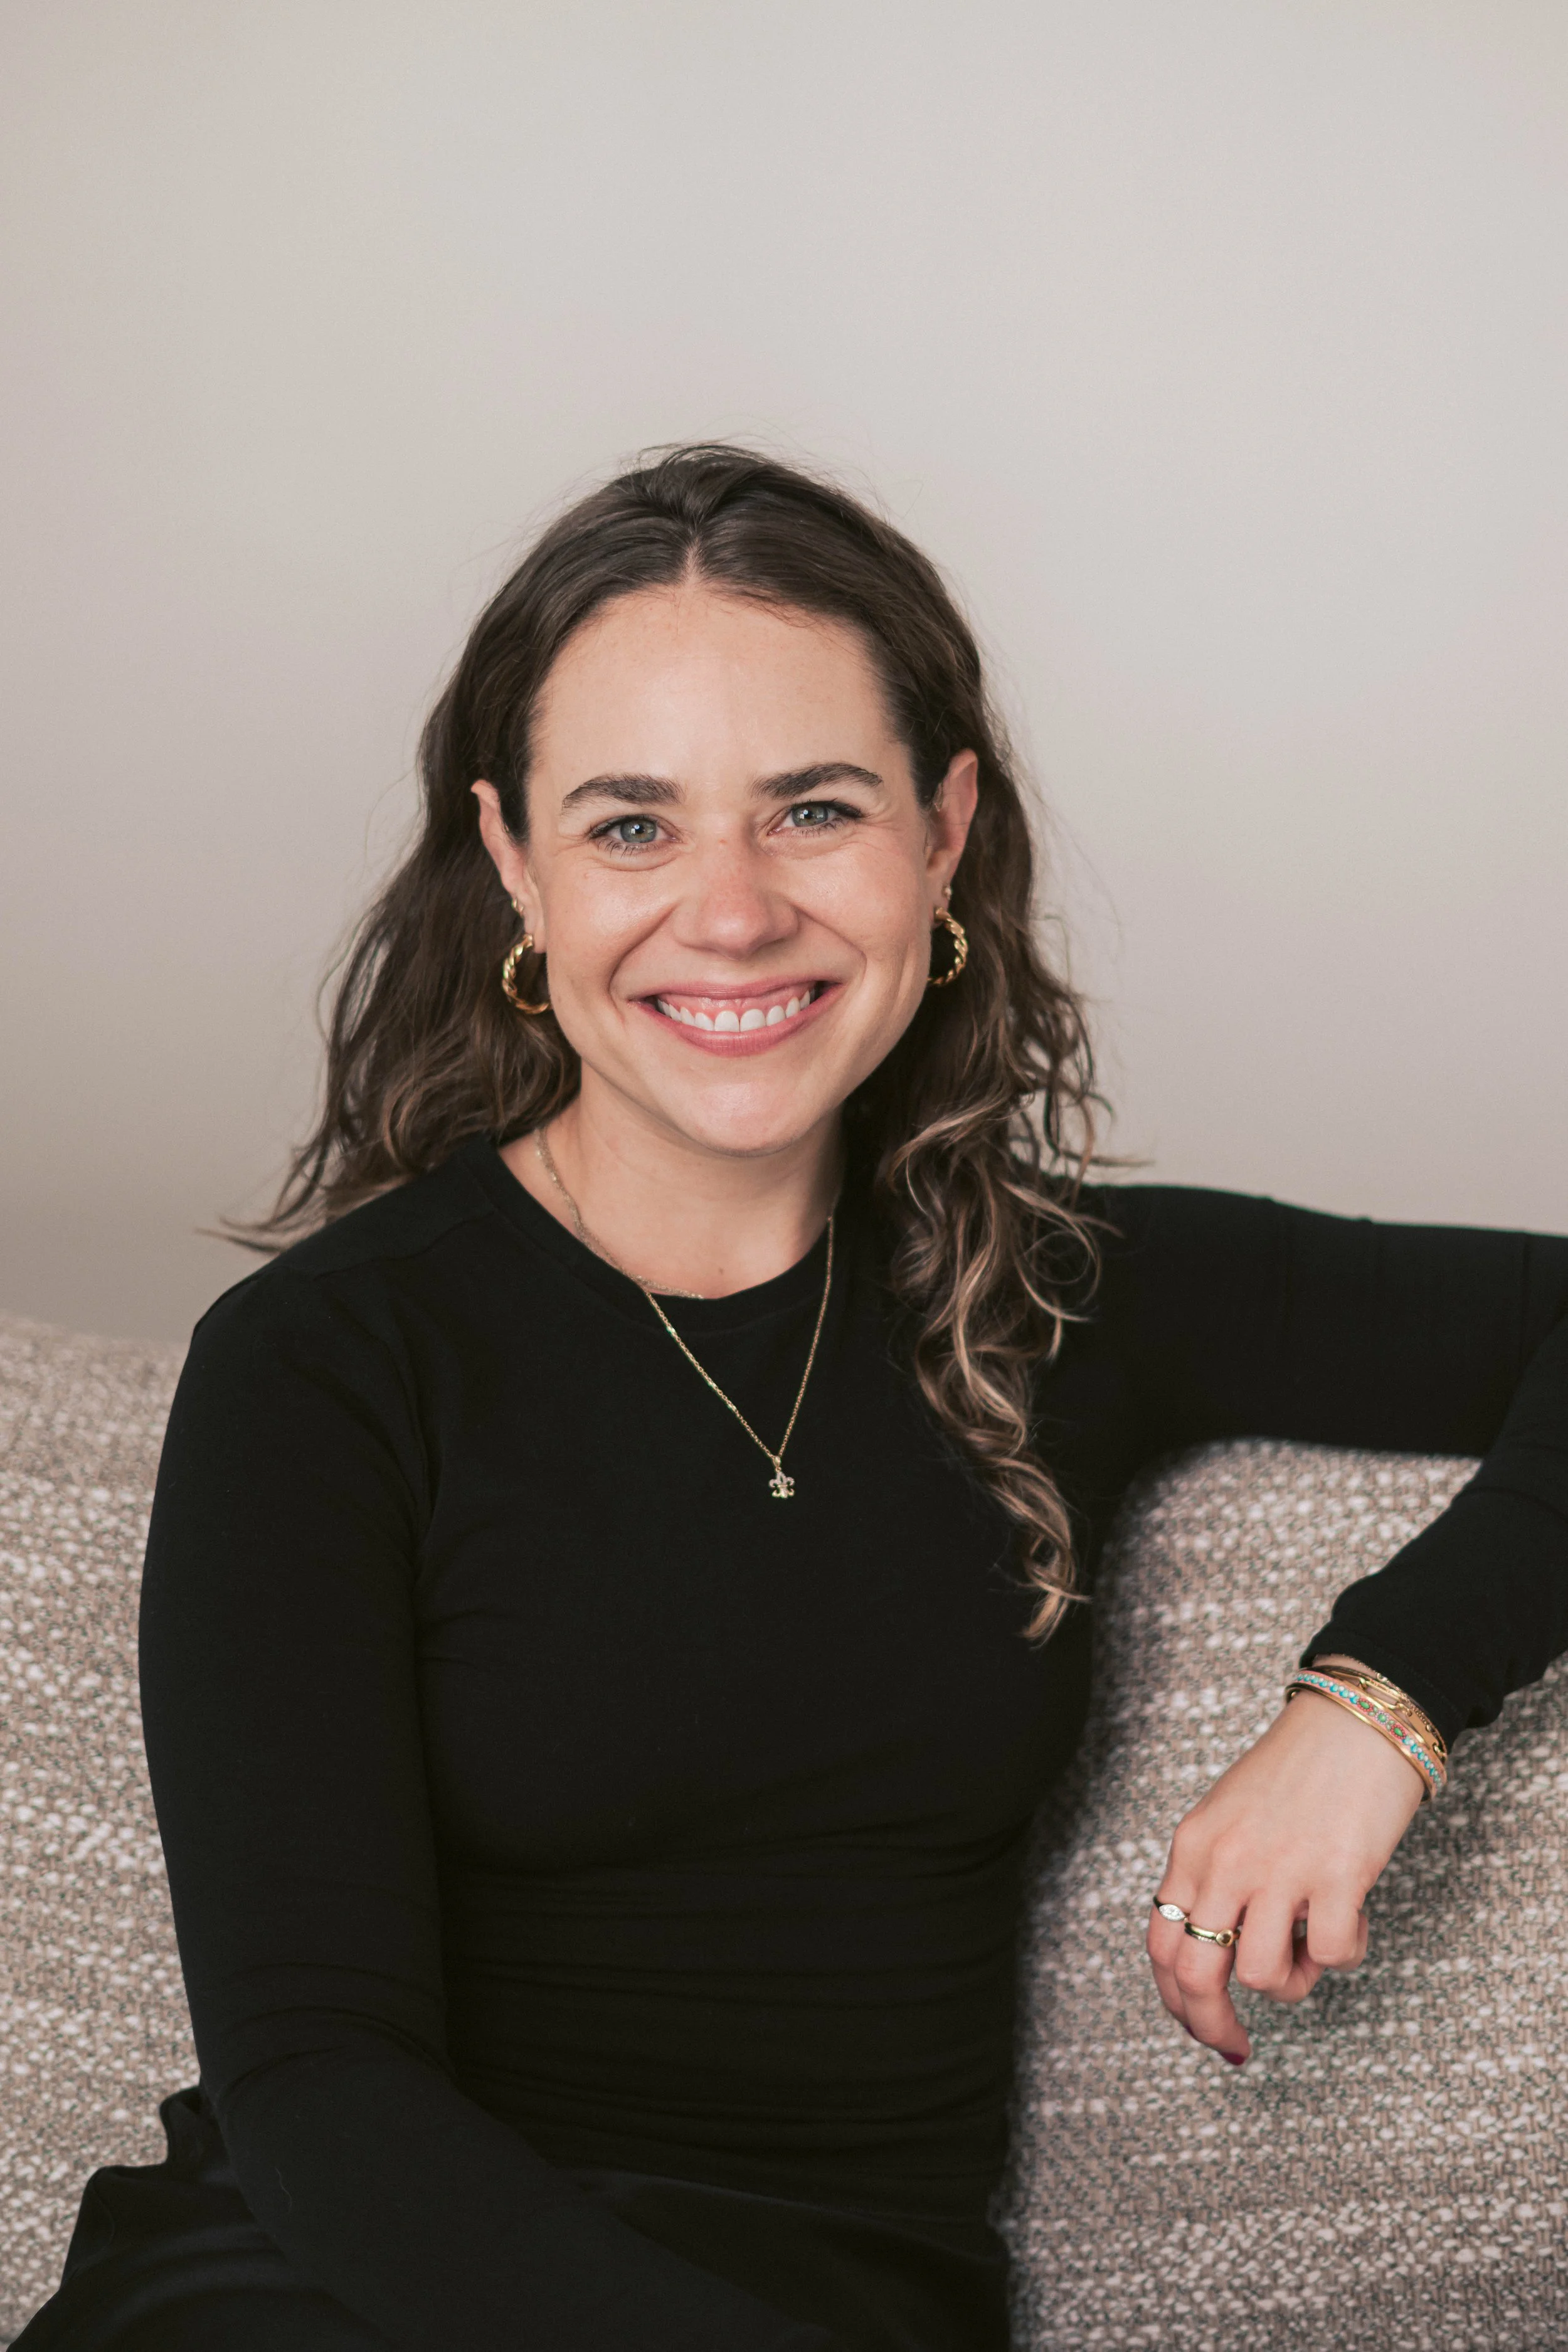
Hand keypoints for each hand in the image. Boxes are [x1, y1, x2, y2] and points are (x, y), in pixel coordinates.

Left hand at [1146, 1657, 1425, 2063]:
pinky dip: (1345, 1952)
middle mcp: (1225, 1860)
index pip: (1161, 1944)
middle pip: (1195, 1976)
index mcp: (1194, 1846)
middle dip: (1212, 2025)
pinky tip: (1352, 1914)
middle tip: (1237, 2045)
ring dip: (1293, 1980)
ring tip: (1313, 1941)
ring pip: (1262, 1975)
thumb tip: (1217, 1955)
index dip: (1174, 2001)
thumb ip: (1214, 1877)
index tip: (1199, 2026)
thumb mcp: (1230, 1818)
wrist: (1357, 1719)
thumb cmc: (1299, 1770)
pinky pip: (1331, 1955)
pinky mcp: (1336, 1876)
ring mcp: (1278, 1869)